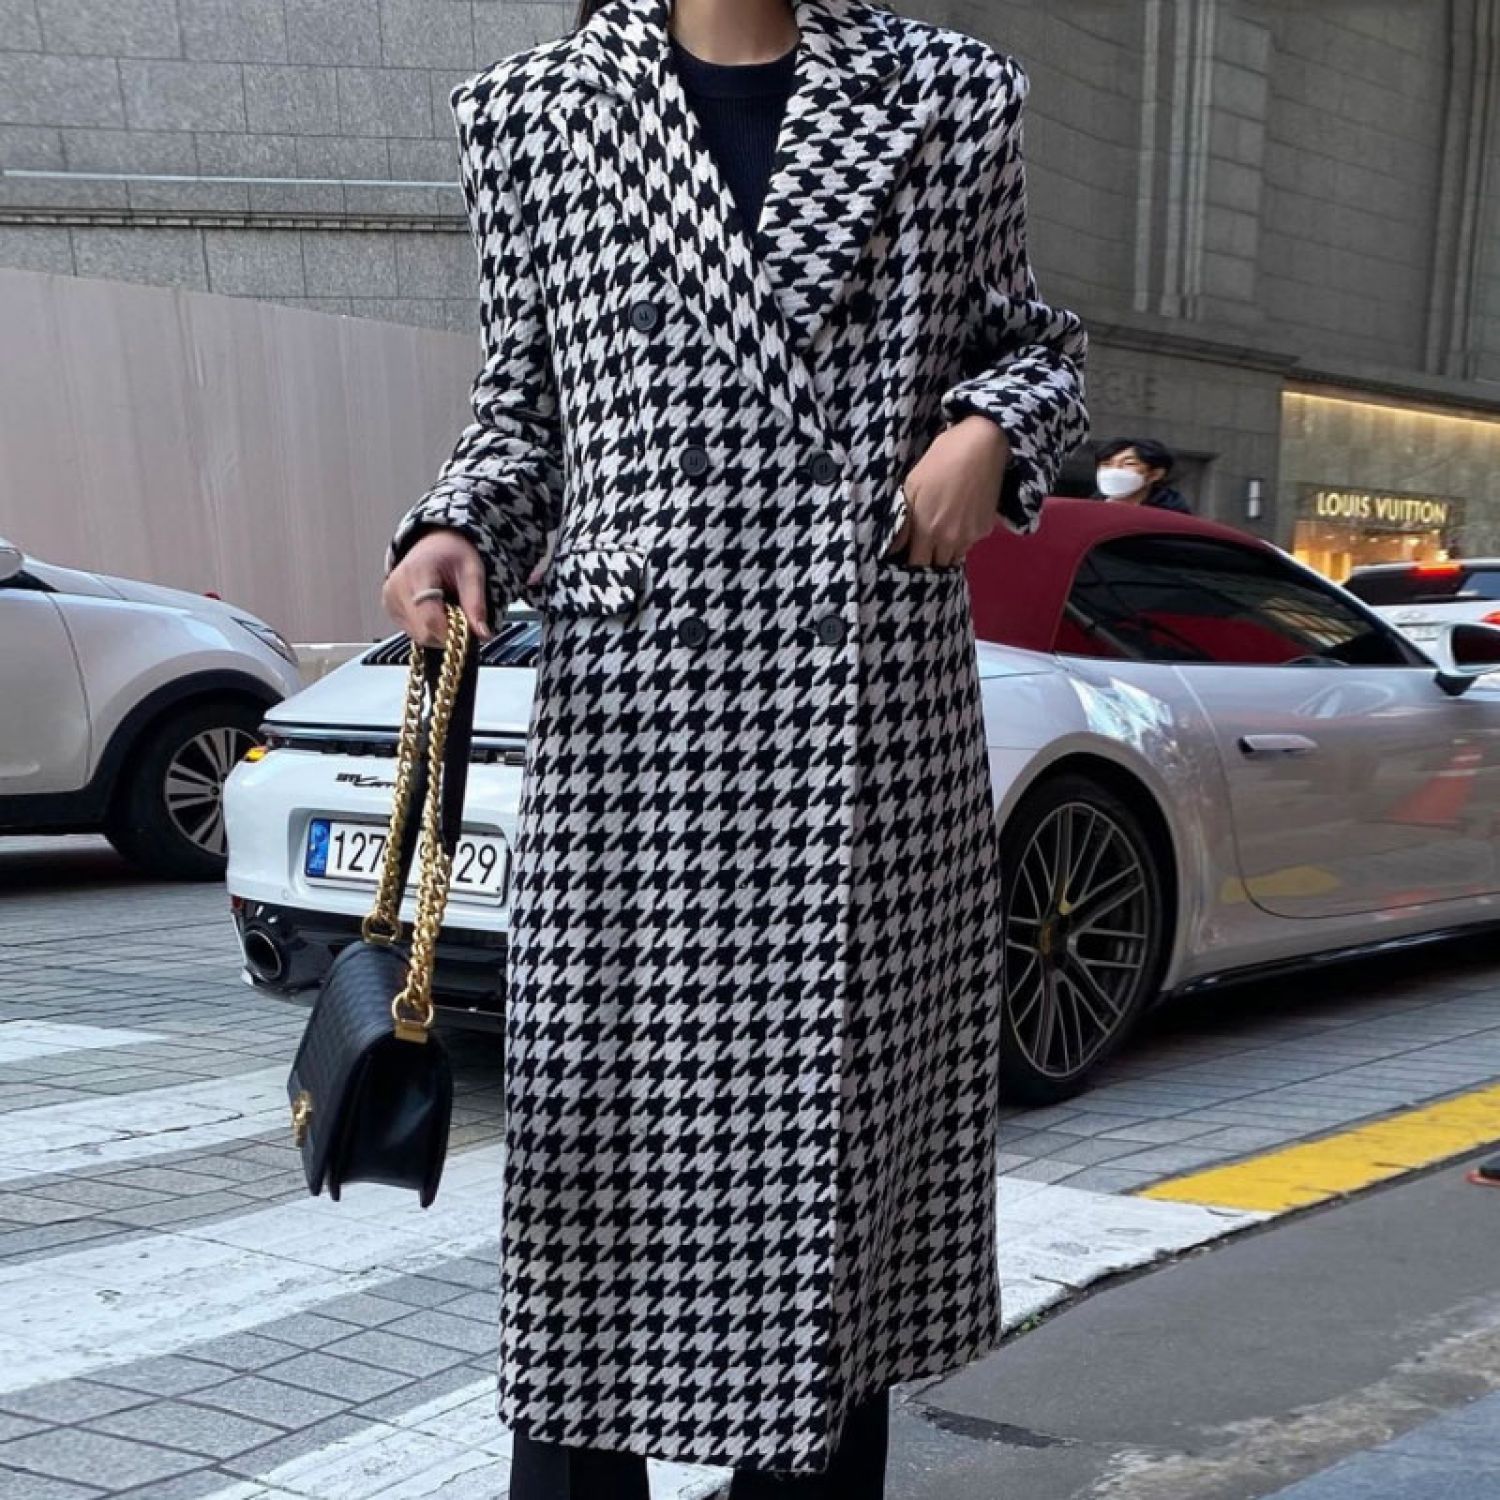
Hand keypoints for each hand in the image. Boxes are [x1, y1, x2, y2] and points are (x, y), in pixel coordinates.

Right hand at [382, 528, 491, 647]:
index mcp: (417, 574)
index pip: (430, 619)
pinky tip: (436, 609)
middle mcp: (396, 588)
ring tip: (448, 608)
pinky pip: (412, 630)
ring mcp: (390, 599)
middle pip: (424, 632)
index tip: (469, 634)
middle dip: (448, 634)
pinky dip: (429, 627)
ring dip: (439, 631)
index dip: (451, 634)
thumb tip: (484, 635)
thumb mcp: (473, 572)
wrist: (434, 542)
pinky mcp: (389, 607)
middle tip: (461, 617)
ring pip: (418, 635)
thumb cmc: (453, 553)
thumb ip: (476, 605)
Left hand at [888, 415, 1011, 566]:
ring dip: (946, 552)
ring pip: (955, 556)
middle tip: (923, 548)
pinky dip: (963, 538)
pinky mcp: (986, 528)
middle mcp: (950, 539)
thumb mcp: (912, 486)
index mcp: (927, 529)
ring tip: (941, 536)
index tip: (907, 558)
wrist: (982, 444)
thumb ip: (903, 522)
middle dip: (929, 560)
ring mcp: (971, 535)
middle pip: (937, 565)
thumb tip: (894, 548)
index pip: (917, 564)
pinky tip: (960, 519)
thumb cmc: (941, 459)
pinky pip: (970, 542)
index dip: (910, 564)